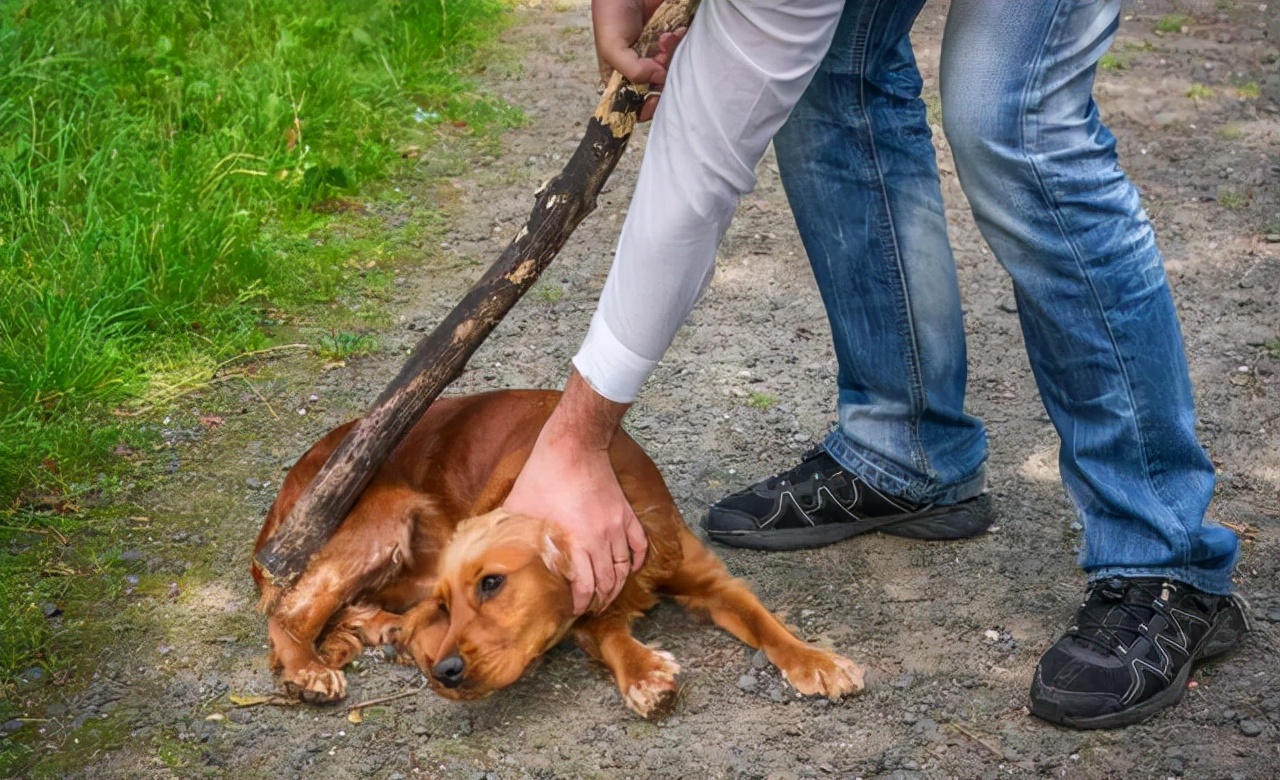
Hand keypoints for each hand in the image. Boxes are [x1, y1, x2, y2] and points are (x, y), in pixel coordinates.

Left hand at [503, 372, 647, 614]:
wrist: (573, 445)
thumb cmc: (544, 474)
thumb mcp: (518, 507)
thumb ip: (510, 532)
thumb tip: (491, 551)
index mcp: (576, 542)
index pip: (586, 587)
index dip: (582, 604)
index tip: (574, 611)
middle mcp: (601, 539)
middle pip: (609, 582)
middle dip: (601, 600)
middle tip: (591, 608)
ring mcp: (617, 526)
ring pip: (624, 567)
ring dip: (618, 585)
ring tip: (608, 594)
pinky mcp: (625, 513)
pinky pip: (639, 544)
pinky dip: (637, 560)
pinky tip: (630, 568)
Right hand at [592, 0, 686, 120]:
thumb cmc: (611, 14)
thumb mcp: (612, 48)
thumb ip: (632, 71)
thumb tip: (659, 79)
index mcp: (621, 76)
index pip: (635, 104)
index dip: (646, 108)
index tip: (654, 99)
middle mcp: (641, 68)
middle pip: (660, 89)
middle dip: (662, 77)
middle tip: (659, 58)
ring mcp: (658, 54)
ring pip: (674, 70)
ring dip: (671, 55)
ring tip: (664, 38)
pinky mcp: (671, 40)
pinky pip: (683, 51)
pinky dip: (680, 42)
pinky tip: (673, 31)